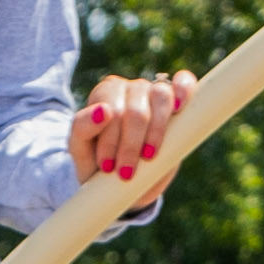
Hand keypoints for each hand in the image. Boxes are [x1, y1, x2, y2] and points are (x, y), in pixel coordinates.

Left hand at [75, 69, 198, 184]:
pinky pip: (184, 82)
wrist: (123, 182)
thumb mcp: (79, 149)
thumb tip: (103, 110)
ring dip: (156, 132)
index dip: (111, 140)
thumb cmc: (98, 162)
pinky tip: (179, 108)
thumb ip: (82, 128)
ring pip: (161, 97)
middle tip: (126, 173)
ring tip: (149, 157)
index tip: (107, 166)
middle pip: (136, 111)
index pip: (111, 110)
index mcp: (105, 93)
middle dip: (131, 145)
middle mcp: (131, 88)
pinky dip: (184, 90)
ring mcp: (156, 91)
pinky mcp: (178, 100)